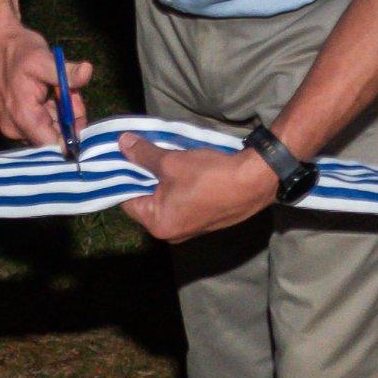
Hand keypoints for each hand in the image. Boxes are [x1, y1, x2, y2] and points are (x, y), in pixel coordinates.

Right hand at [0, 21, 84, 149]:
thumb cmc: (15, 49)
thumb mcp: (43, 58)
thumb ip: (66, 73)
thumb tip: (87, 71)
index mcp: (22, 117)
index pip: (53, 145)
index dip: (72, 136)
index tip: (81, 116)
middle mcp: (15, 128)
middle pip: (52, 138)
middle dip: (69, 119)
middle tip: (73, 94)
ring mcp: (12, 125)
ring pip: (47, 129)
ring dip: (60, 113)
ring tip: (62, 88)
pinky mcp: (12, 119)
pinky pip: (38, 123)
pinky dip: (50, 110)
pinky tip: (52, 92)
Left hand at [120, 141, 280, 245]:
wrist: (256, 181)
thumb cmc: (209, 175)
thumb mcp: (170, 161)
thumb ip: (143, 154)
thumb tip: (121, 143)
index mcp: (158, 224)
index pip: (127, 200)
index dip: (125, 176)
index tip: (126, 156)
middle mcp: (171, 233)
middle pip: (147, 202)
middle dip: (145, 177)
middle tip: (145, 153)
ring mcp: (190, 230)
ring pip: (166, 201)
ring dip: (164, 181)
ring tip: (166, 157)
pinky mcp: (206, 221)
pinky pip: (183, 203)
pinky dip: (180, 187)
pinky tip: (186, 169)